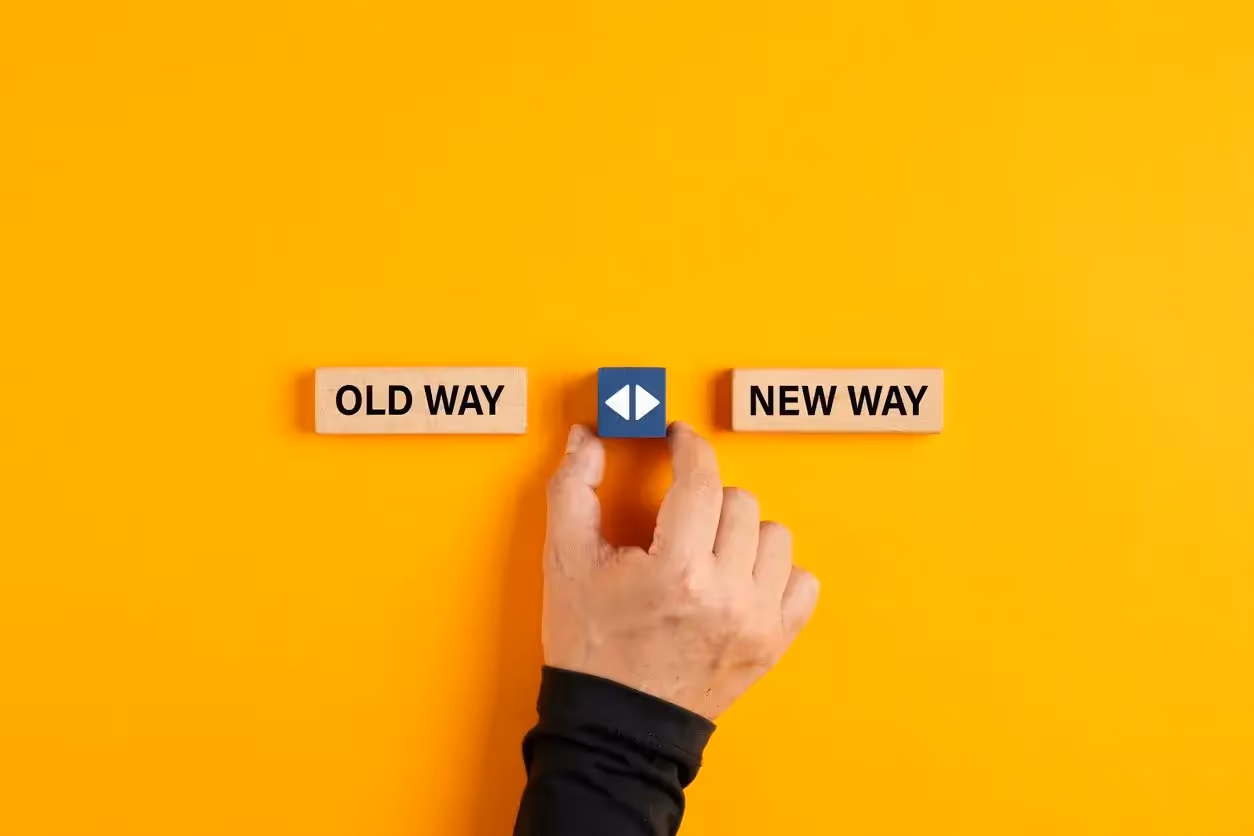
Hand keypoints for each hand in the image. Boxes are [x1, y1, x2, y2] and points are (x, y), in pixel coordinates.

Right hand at [542, 421, 819, 719]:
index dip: (690, 447)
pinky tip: (739, 577)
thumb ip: (573, 488)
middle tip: (678, 517)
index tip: (679, 439)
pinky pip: (802, 582)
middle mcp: (727, 596)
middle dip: (707, 497)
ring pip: (777, 536)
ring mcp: (757, 622)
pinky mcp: (774, 644)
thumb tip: (586, 438)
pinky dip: (775, 572)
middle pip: (741, 502)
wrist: (616, 725)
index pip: (702, 481)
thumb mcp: (566, 562)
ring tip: (708, 549)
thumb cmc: (590, 646)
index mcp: (677, 572)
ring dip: (743, 532)